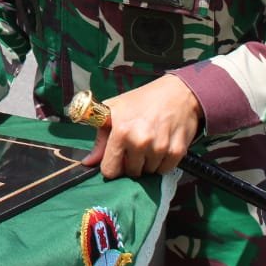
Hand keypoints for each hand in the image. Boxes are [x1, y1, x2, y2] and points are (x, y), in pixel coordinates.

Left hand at [80, 76, 203, 178]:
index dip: (112, 166)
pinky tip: (161, 146)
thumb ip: (100, 140)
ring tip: (149, 144)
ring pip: (149, 172)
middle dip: (131, 163)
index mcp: (121, 132)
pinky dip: (162, 163)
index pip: (110, 170)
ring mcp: (160, 147)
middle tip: (135, 147)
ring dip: (148, 163)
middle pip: (131, 172)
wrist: (178, 93)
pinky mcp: (177, 151)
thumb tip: (88, 163)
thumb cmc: (141, 100)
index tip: (117, 158)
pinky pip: (164, 170)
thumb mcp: (114, 111)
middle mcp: (140, 141)